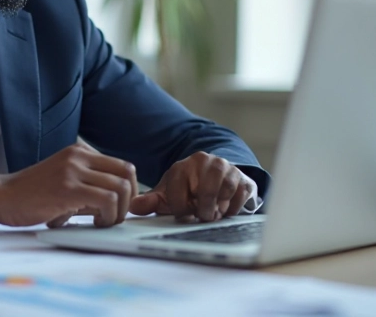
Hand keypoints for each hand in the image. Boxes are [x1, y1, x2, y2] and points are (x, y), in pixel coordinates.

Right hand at [0, 141, 137, 228]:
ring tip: (102, 221)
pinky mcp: (68, 189)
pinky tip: (94, 223)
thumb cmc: (30, 194)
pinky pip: (106, 200)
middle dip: (129, 199)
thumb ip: (88, 183)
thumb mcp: (64, 178)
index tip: (118, 207)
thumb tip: (117, 199)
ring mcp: (73, 170)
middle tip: (115, 215)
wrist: (2, 196)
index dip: (129, 190)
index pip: (123, 165)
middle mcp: (79, 156)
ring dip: (118, 211)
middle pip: (128, 173)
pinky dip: (108, 216)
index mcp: (79, 151)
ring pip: (120, 188)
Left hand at [129, 152, 249, 221]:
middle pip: (206, 192)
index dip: (180, 208)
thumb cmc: (188, 191)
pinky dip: (232, 207)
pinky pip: (240, 195)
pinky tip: (225, 208)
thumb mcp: (168, 196)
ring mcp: (225, 167)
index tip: (183, 212)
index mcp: (182, 166)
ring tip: (213, 212)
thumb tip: (133, 207)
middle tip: (201, 215)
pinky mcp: (242, 177)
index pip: (178, 190)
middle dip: (203, 210)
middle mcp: (204, 161)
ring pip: (224, 191)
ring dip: (218, 208)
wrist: (216, 180)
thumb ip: (151, 202)